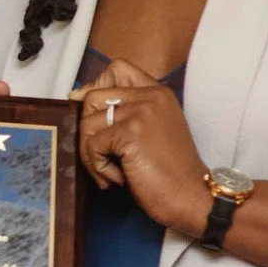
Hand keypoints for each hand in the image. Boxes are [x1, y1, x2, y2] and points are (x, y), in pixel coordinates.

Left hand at [73, 58, 210, 235]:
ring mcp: (141, 112)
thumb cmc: (169, 171)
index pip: (117, 68)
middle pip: (92, 97)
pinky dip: (98, 167)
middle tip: (103, 156)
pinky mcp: (131, 132)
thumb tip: (76, 96)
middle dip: (88, 130)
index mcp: (158, 92)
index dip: (96, 87)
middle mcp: (151, 95)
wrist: (191, 197)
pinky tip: (117, 178)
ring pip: (87, 123)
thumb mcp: (151, 130)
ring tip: (112, 171)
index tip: (95, 116)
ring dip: (91, 154)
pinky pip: (92, 145)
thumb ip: (124, 111)